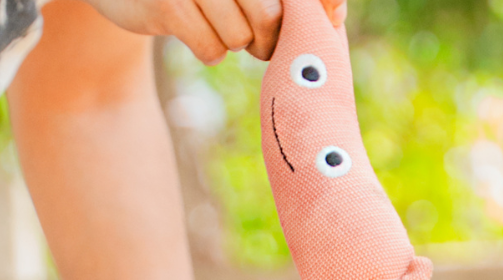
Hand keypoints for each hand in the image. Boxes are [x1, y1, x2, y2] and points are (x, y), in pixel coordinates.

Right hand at [87, 0, 346, 63]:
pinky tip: (196, 34)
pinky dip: (210, 51)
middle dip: (269, 38)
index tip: (319, 23)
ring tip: (220, 28)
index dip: (312, 9)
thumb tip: (336, 13)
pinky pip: (211, 48)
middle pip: (269, 14)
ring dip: (235, 42)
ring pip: (240, 35)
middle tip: (259, 40)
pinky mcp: (167, 4)